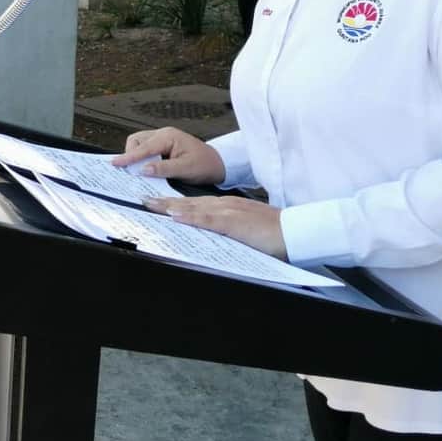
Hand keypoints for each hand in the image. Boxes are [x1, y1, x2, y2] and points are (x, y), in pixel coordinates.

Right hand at [112, 126, 226, 184]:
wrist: (218, 164)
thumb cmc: (205, 165)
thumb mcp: (186, 169)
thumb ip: (163, 169)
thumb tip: (143, 170)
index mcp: (168, 137)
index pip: (144, 147)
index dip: (129, 157)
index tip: (116, 163)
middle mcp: (163, 134)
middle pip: (136, 141)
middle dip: (131, 155)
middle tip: (131, 172)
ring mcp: (163, 138)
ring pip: (139, 143)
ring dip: (136, 156)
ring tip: (139, 171)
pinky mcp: (163, 145)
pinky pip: (146, 148)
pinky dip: (142, 157)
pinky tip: (146, 168)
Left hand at [145, 196, 287, 260]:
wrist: (297, 231)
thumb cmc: (275, 234)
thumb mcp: (247, 230)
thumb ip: (228, 231)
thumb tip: (212, 239)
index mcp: (228, 207)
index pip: (195, 203)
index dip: (175, 203)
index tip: (157, 204)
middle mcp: (225, 205)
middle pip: (189, 202)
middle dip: (165, 202)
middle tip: (144, 201)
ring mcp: (229, 212)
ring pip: (194, 207)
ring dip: (171, 206)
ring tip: (151, 205)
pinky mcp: (235, 223)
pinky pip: (209, 219)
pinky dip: (191, 216)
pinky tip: (176, 216)